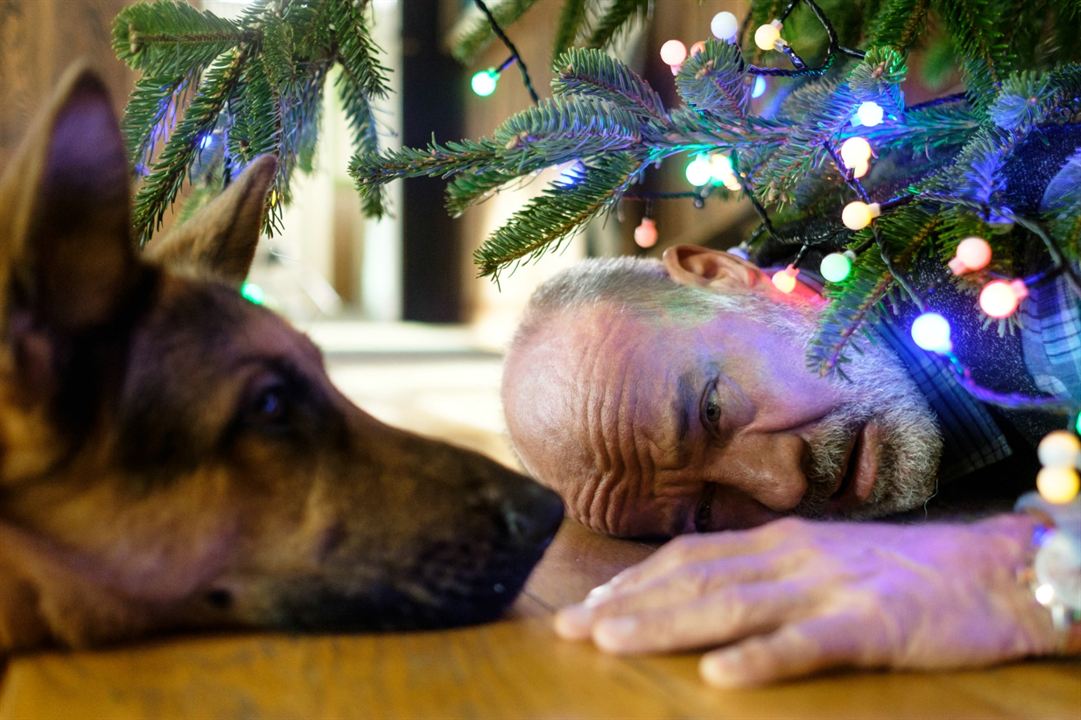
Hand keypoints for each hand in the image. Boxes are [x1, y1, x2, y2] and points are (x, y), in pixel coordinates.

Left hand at [555, 514, 1057, 686]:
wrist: (991, 569)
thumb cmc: (902, 571)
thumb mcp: (823, 561)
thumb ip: (765, 572)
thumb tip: (703, 591)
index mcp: (779, 543)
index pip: (690, 558)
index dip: (634, 580)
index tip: (588, 604)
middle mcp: (791, 557)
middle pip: (695, 580)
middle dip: (628, 604)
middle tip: (571, 629)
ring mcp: (828, 588)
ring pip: (733, 605)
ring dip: (667, 623)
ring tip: (613, 642)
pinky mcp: (871, 624)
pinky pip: (807, 643)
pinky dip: (761, 658)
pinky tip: (720, 675)